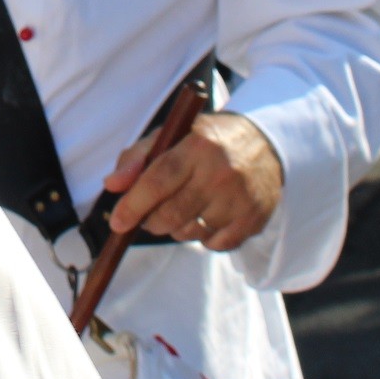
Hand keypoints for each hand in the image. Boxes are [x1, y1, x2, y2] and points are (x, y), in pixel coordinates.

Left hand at [102, 112, 282, 252]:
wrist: (267, 143)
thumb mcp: (172, 134)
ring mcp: (241, 199)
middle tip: (147, 216)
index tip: (117, 222)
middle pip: (171, 213)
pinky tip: (205, 217)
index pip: (158, 181)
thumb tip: (112, 185)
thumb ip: (138, 156)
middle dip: (150, 220)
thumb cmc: (209, 140)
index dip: (133, 204)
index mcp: (198, 145)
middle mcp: (222, 172)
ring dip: (175, 228)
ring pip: (190, 232)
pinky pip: (213, 245)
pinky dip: (201, 238)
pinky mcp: (254, 219)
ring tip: (181, 209)